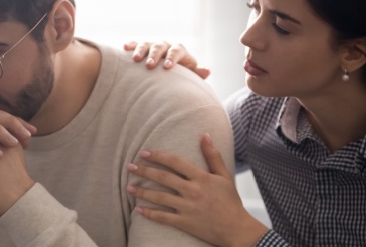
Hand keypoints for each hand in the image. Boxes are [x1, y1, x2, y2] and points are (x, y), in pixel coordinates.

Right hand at [123, 41, 209, 79]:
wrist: (168, 74)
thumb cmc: (180, 77)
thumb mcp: (189, 76)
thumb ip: (197, 73)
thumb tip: (207, 70)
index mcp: (179, 51)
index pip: (177, 50)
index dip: (172, 57)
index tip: (167, 67)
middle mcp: (166, 46)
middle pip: (160, 46)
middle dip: (155, 55)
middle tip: (149, 65)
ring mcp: (153, 46)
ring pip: (147, 44)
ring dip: (141, 50)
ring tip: (135, 59)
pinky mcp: (142, 48)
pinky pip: (136, 44)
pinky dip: (131, 45)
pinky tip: (125, 48)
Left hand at [126, 135, 267, 246]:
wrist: (237, 229)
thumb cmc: (231, 201)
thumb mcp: (224, 176)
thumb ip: (213, 155)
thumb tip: (205, 135)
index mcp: (201, 178)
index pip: (175, 162)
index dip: (158, 156)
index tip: (144, 153)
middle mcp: (193, 191)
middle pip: (164, 178)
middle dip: (144, 171)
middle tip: (129, 167)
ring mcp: (188, 208)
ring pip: (160, 198)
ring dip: (142, 192)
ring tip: (128, 187)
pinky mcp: (185, 223)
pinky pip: (163, 218)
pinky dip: (149, 214)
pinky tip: (138, 210)